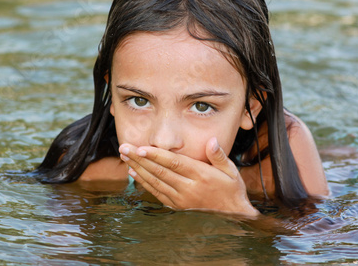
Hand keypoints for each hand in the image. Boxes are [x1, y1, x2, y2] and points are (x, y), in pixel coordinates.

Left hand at [119, 137, 258, 216]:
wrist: (233, 216)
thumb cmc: (231, 191)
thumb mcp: (231, 171)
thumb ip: (219, 155)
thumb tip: (212, 140)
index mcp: (201, 176)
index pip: (174, 163)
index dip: (156, 155)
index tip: (140, 148)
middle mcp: (188, 188)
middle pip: (159, 171)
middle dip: (139, 158)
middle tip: (124, 148)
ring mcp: (181, 199)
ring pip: (155, 182)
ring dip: (138, 168)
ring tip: (125, 157)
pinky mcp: (177, 206)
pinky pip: (157, 193)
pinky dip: (144, 182)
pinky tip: (134, 173)